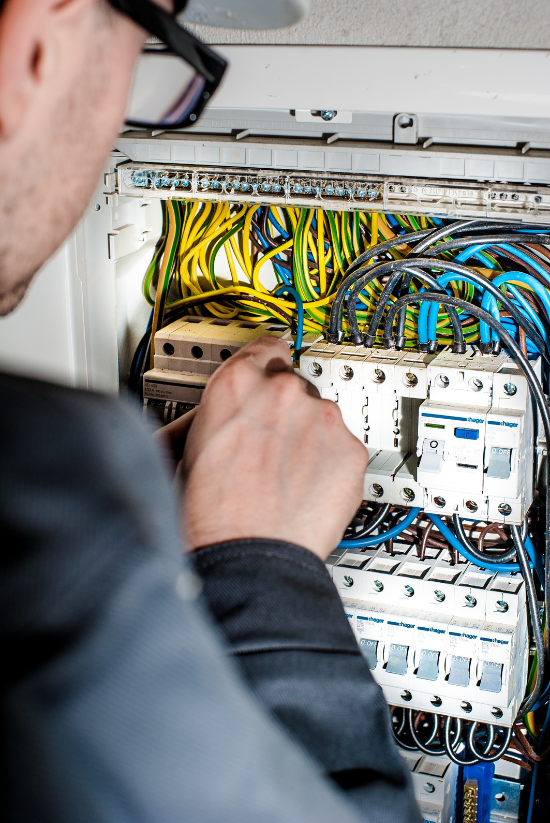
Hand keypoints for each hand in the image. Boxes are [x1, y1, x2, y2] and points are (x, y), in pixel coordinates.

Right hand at [173, 336, 367, 560]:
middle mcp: (284, 392)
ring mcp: (322, 420)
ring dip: (308, 438)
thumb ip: (207, 417)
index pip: (265, 347)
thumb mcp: (184, 450)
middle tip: (268, 446)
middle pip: (293, 385)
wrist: (247, 557)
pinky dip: (330, 464)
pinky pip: (343, 448)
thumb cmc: (210, 515)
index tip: (270, 370)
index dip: (265, 364)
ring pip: (320, 417)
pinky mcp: (351, 451)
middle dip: (283, 411)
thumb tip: (205, 416)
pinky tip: (306, 488)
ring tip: (286, 476)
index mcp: (238, 384)